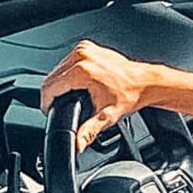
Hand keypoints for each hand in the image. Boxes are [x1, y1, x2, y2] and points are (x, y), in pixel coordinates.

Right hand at [40, 41, 164, 151]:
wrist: (145, 82)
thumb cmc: (130, 94)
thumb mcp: (107, 117)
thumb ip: (88, 132)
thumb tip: (77, 145)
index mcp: (82, 70)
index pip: (50, 86)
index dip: (46, 102)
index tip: (50, 111)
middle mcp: (82, 55)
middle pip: (52, 77)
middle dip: (53, 94)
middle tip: (62, 107)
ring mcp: (84, 49)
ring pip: (58, 68)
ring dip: (60, 83)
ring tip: (71, 96)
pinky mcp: (87, 47)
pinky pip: (67, 61)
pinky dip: (68, 73)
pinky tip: (77, 83)